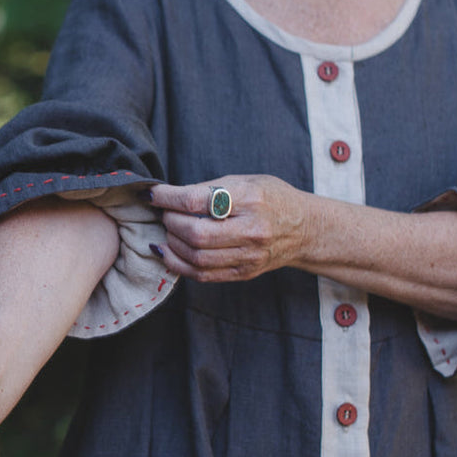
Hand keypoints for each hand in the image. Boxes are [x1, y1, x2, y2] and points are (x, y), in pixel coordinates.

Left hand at [148, 175, 315, 281]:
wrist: (305, 229)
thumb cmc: (272, 199)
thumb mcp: (245, 181)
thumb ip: (209, 189)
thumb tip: (169, 196)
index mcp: (250, 199)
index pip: (197, 200)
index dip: (168, 198)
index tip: (152, 194)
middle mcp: (251, 229)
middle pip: (195, 233)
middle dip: (170, 222)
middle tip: (164, 214)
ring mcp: (248, 255)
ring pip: (196, 257)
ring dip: (172, 244)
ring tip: (168, 231)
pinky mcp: (244, 272)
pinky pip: (203, 274)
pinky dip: (179, 264)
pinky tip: (168, 252)